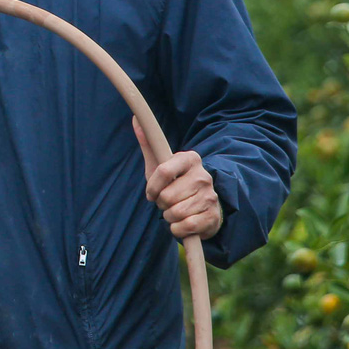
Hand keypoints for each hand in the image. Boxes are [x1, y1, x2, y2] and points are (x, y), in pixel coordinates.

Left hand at [138, 118, 222, 239]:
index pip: (163, 171)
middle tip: (168, 201)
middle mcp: (203, 176)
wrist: (204, 206)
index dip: (152, 186)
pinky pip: (184, 227)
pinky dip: (177, 229)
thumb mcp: (161, 164)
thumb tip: (136, 119)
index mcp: (190, 159)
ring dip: (169, 217)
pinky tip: (182, 222)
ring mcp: (210, 196)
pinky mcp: (213, 216)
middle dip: (161, 203)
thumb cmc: (176, 183)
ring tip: (175, 210)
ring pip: (175, 213)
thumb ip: (149, 144)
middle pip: (167, 196)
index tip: (151, 192)